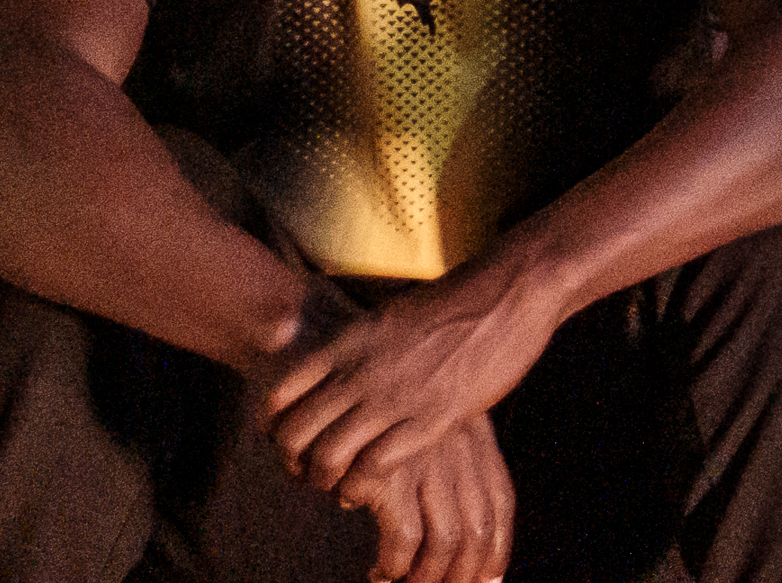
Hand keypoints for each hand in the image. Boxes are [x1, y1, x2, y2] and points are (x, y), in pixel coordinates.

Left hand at [262, 266, 554, 506]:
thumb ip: (361, 342)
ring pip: (328, 457)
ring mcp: (395, 397)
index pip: (281, 395)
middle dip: (292, 462)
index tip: (282, 440)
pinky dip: (359, 488)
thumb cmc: (457, 299)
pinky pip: (373, 468)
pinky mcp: (431, 419)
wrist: (509, 291)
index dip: (272, 427)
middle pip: (296, 434)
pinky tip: (364, 491)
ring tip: (334, 486)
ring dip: (323, 481)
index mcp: (349, 343)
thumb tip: (343, 361)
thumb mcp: (391, 313)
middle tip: (304, 472)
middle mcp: (362, 372)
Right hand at [336, 405, 514, 582]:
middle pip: (480, 529)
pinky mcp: (389, 472)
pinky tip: (379, 574)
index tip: (487, 579)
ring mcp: (425, 460)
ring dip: (428, 578)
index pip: (500, 502)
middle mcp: (457, 449)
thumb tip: (461, 523)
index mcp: (473, 435)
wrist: (341, 353)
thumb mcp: (427, 415)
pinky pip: (405, 538)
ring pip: (447, 541)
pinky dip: (394, 566)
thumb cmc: (382, 395)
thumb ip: (450, 458)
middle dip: (464, 575)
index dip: (497, 547)